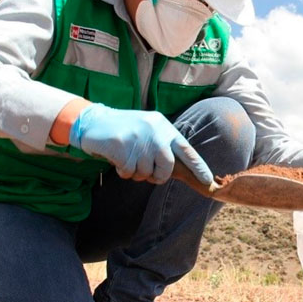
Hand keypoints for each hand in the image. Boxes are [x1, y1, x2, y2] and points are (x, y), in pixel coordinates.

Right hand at [68, 103, 212, 184]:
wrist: (94, 121)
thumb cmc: (125, 129)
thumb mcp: (148, 130)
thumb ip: (163, 145)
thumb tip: (178, 170)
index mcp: (163, 126)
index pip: (186, 149)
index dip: (198, 166)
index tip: (208, 180)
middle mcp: (154, 131)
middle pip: (167, 167)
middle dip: (158, 176)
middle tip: (148, 174)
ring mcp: (138, 138)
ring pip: (146, 172)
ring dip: (136, 173)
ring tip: (128, 159)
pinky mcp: (122, 146)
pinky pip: (128, 172)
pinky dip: (123, 172)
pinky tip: (117, 159)